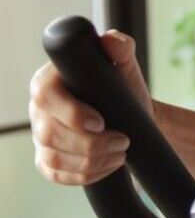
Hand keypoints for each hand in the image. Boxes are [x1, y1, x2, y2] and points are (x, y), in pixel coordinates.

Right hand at [28, 30, 152, 185]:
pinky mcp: (46, 159)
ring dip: (92, 162)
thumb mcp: (124, 64)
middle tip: (123, 141)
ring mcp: (39, 135)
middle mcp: (39, 109)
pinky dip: (85, 175)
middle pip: (50, 133)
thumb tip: (110, 41)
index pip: (45, 95)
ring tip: (121, 152)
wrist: (131, 117)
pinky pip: (56, 175)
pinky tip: (109, 166)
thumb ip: (120, 46)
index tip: (100, 122)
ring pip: (55, 158)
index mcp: (50, 80)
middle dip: (91, 144)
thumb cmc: (122, 87)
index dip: (70, 112)